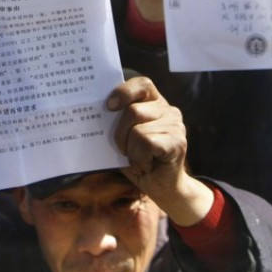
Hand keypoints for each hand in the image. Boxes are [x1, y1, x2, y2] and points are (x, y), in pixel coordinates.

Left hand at [106, 77, 212, 225]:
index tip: (109, 107)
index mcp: (154, 103)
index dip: (124, 92)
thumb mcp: (123, 137)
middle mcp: (168, 110)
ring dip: (131, 150)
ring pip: (138, 130)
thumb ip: (115, 122)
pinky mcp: (178, 141)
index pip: (142, 84)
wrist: (161, 187)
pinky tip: (147, 164)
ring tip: (138, 159)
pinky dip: (140, 158)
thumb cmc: (138, 159)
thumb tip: (93, 113)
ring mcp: (175, 125)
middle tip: (124, 150)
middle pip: (133, 111)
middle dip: (120, 134)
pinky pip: (147, 143)